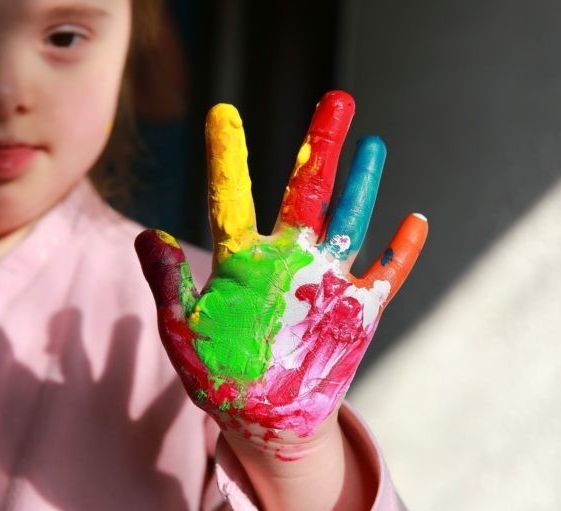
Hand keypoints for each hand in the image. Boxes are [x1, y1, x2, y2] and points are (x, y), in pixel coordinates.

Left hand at [135, 91, 427, 439]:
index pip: (233, 199)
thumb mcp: (184, 332)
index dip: (227, 157)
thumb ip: (169, 284)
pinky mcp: (356, 313)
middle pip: (308, 192)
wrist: (264, 419)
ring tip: (374, 143)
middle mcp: (287, 261)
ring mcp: (325, 284)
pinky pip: (384, 277)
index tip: (223, 114)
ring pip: (350, 221)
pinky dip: (400, 253)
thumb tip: (147, 234)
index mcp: (242, 263)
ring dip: (364, 185)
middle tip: (338, 100)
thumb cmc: (220, 377)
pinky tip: (414, 221)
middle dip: (322, 147)